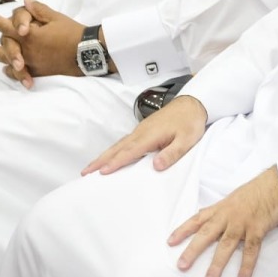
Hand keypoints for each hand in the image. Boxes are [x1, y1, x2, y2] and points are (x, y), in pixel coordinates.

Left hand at [0, 0, 85, 81]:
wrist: (87, 52)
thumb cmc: (72, 32)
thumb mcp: (56, 17)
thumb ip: (38, 9)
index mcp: (29, 35)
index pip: (8, 28)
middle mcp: (27, 50)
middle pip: (5, 46)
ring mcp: (32, 63)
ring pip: (8, 62)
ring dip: (1, 56)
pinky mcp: (39, 72)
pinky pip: (19, 74)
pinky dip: (11, 72)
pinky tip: (9, 70)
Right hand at [82, 93, 207, 175]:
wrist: (193, 103)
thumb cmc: (190, 122)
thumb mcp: (187, 140)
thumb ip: (172, 153)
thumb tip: (156, 166)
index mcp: (150, 135)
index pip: (130, 151)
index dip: (116, 162)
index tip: (102, 173)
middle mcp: (141, 132)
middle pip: (117, 148)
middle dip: (101, 160)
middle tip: (85, 172)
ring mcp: (140, 130)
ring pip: (118, 145)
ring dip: (104, 156)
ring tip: (90, 168)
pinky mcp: (143, 130)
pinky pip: (124, 142)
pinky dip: (113, 151)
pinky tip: (110, 157)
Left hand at [168, 166, 277, 276]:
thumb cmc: (260, 189)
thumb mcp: (236, 197)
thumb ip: (223, 210)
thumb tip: (210, 218)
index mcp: (222, 207)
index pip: (198, 218)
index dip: (183, 230)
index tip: (170, 242)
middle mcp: (228, 215)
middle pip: (206, 233)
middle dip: (193, 250)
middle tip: (181, 265)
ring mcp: (243, 222)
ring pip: (226, 244)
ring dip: (216, 263)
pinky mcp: (258, 228)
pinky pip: (250, 250)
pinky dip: (246, 265)